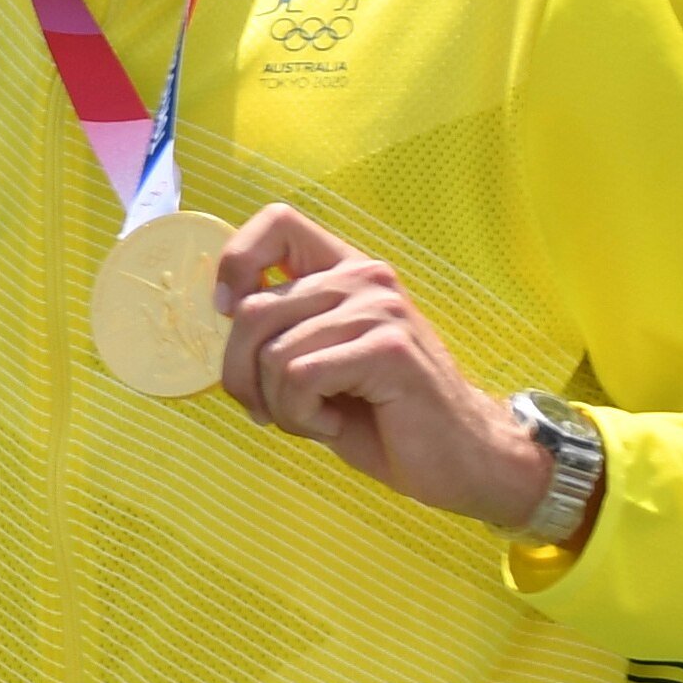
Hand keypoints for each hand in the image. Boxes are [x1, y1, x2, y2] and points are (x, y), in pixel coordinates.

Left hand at [214, 204, 559, 532]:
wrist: (460, 459)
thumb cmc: (381, 415)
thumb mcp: (319, 358)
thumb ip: (280, 327)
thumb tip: (221, 310)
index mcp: (347, 272)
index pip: (277, 223)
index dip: (236, 262)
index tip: (227, 311)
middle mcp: (365, 279)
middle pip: (253, 310)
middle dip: (241, 374)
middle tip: (268, 410)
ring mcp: (379, 310)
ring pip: (273, 353)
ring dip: (278, 404)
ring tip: (317, 417)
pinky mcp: (388, 348)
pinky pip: (299, 377)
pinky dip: (301, 415)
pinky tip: (335, 424)